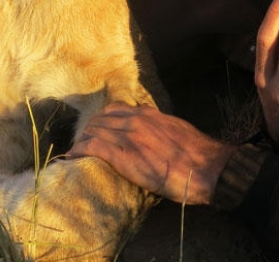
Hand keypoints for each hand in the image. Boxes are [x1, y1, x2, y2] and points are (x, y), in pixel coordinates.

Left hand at [67, 103, 234, 204]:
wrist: (206, 167)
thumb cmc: (197, 154)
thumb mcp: (178, 129)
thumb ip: (161, 125)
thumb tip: (155, 125)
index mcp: (150, 115)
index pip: (116, 109)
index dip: (103, 120)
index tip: (97, 129)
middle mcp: (137, 121)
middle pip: (101, 119)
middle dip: (89, 131)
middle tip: (82, 144)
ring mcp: (130, 137)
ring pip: (94, 130)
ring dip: (82, 141)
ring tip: (75, 151)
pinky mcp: (125, 156)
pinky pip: (93, 146)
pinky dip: (80, 150)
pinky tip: (72, 157)